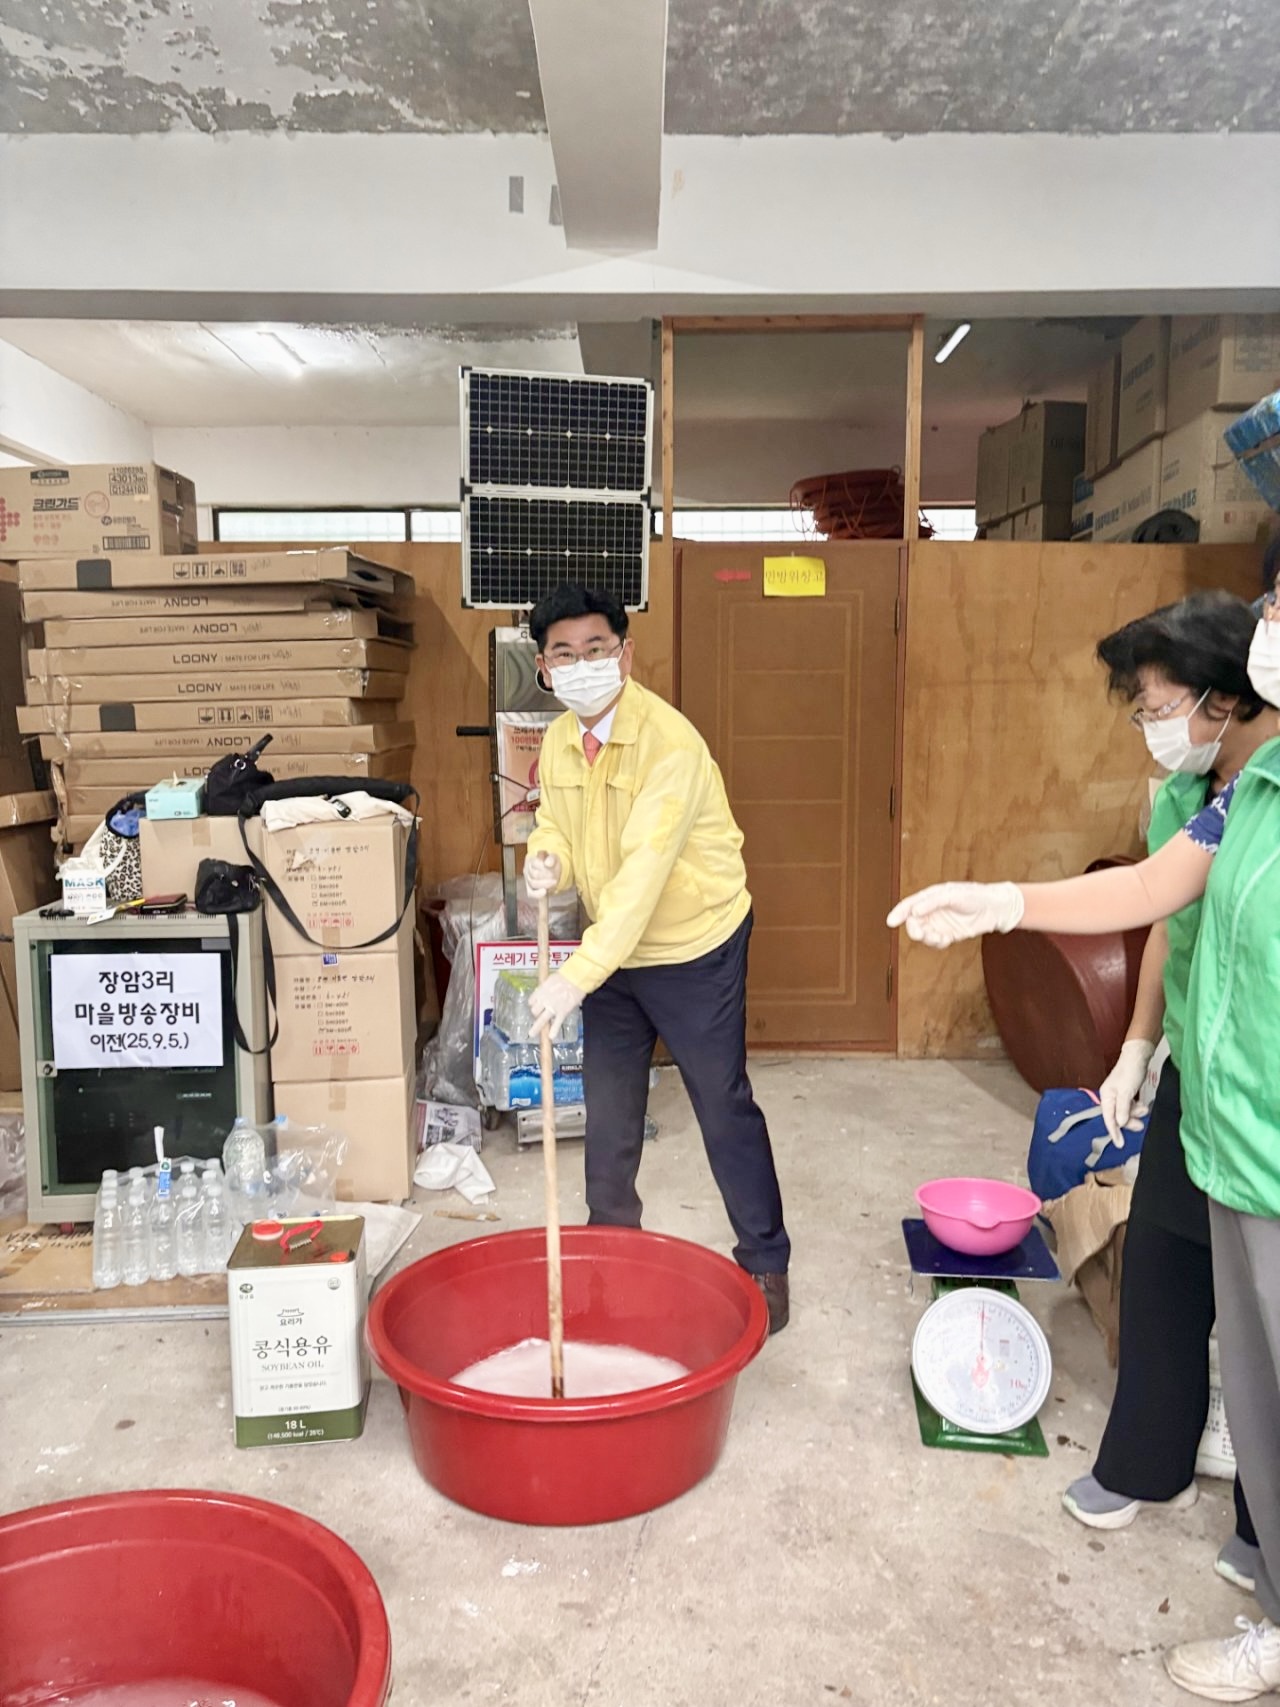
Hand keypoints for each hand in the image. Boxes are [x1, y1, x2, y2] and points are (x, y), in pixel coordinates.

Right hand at [523, 851, 560, 898]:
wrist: (550, 870)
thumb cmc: (550, 862)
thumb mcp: (553, 857)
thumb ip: (551, 858)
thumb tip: (548, 863)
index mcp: (530, 860)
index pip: (534, 863)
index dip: (542, 866)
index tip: (550, 866)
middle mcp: (527, 870)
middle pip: (534, 874)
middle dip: (545, 876)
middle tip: (555, 878)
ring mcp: (527, 880)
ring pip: (533, 884)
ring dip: (544, 884)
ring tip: (554, 883)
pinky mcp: (530, 889)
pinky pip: (531, 893)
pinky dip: (538, 894)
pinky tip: (545, 892)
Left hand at [529, 970, 583, 1037]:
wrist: (575, 979)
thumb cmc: (564, 976)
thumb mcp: (550, 979)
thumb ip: (545, 987)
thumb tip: (543, 991)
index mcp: (540, 991)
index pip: (531, 1001)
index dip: (533, 1004)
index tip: (536, 1005)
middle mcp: (544, 1001)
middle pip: (534, 1011)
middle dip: (536, 1013)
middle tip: (540, 1014)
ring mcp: (553, 1008)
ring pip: (541, 1020)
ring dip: (536, 1028)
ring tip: (532, 1034)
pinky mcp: (562, 1012)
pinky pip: (556, 1023)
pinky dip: (554, 1031)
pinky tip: (550, 1037)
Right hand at [886, 881, 1024, 947]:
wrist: (996, 908)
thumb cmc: (975, 895)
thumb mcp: (952, 895)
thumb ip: (933, 902)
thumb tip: (915, 911)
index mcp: (930, 897)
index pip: (909, 905)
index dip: (899, 913)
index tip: (891, 922)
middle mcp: (932, 911)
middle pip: (914, 922)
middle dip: (914, 929)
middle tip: (920, 934)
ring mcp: (940, 923)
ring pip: (924, 934)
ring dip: (927, 938)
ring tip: (939, 938)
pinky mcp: (948, 935)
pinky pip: (936, 942)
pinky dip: (938, 943)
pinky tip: (946, 939)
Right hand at [1099, 1038, 1156, 1145]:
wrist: (1138, 1056)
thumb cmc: (1130, 1071)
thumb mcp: (1126, 1092)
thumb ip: (1122, 1108)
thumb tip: (1119, 1123)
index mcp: (1106, 1096)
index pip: (1109, 1118)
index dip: (1114, 1132)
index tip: (1120, 1144)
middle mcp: (1110, 1097)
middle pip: (1117, 1117)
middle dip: (1129, 1122)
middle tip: (1140, 1125)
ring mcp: (1119, 1095)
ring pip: (1125, 1112)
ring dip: (1134, 1114)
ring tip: (1144, 1110)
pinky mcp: (1127, 1093)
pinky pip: (1130, 1107)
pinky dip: (1136, 1109)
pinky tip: (1142, 1106)